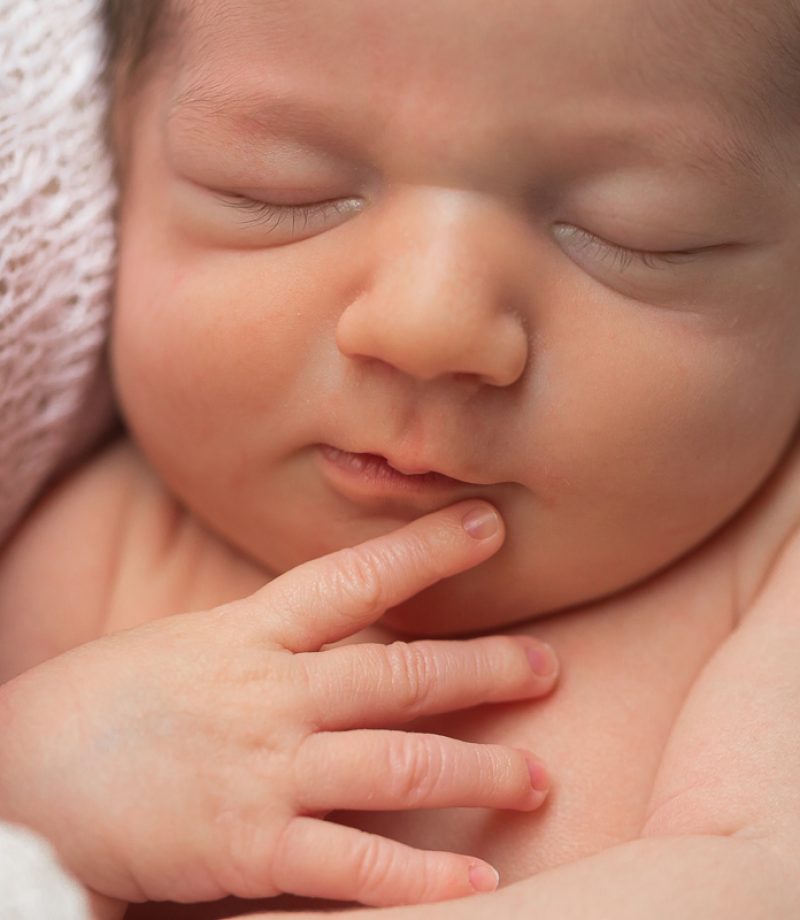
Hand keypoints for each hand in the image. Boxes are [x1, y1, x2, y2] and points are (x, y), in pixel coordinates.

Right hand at [0, 501, 557, 908]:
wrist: (21, 775)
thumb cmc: (108, 701)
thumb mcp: (191, 644)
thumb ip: (269, 642)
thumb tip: (339, 634)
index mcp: (251, 632)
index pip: (356, 577)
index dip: (428, 550)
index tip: (490, 526)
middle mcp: (271, 693)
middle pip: (403, 673)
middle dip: (486, 670)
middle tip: (548, 668)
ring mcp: (265, 768)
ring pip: (399, 763)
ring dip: (480, 771)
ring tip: (537, 777)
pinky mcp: (248, 845)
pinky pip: (354, 863)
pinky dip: (422, 875)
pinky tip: (478, 880)